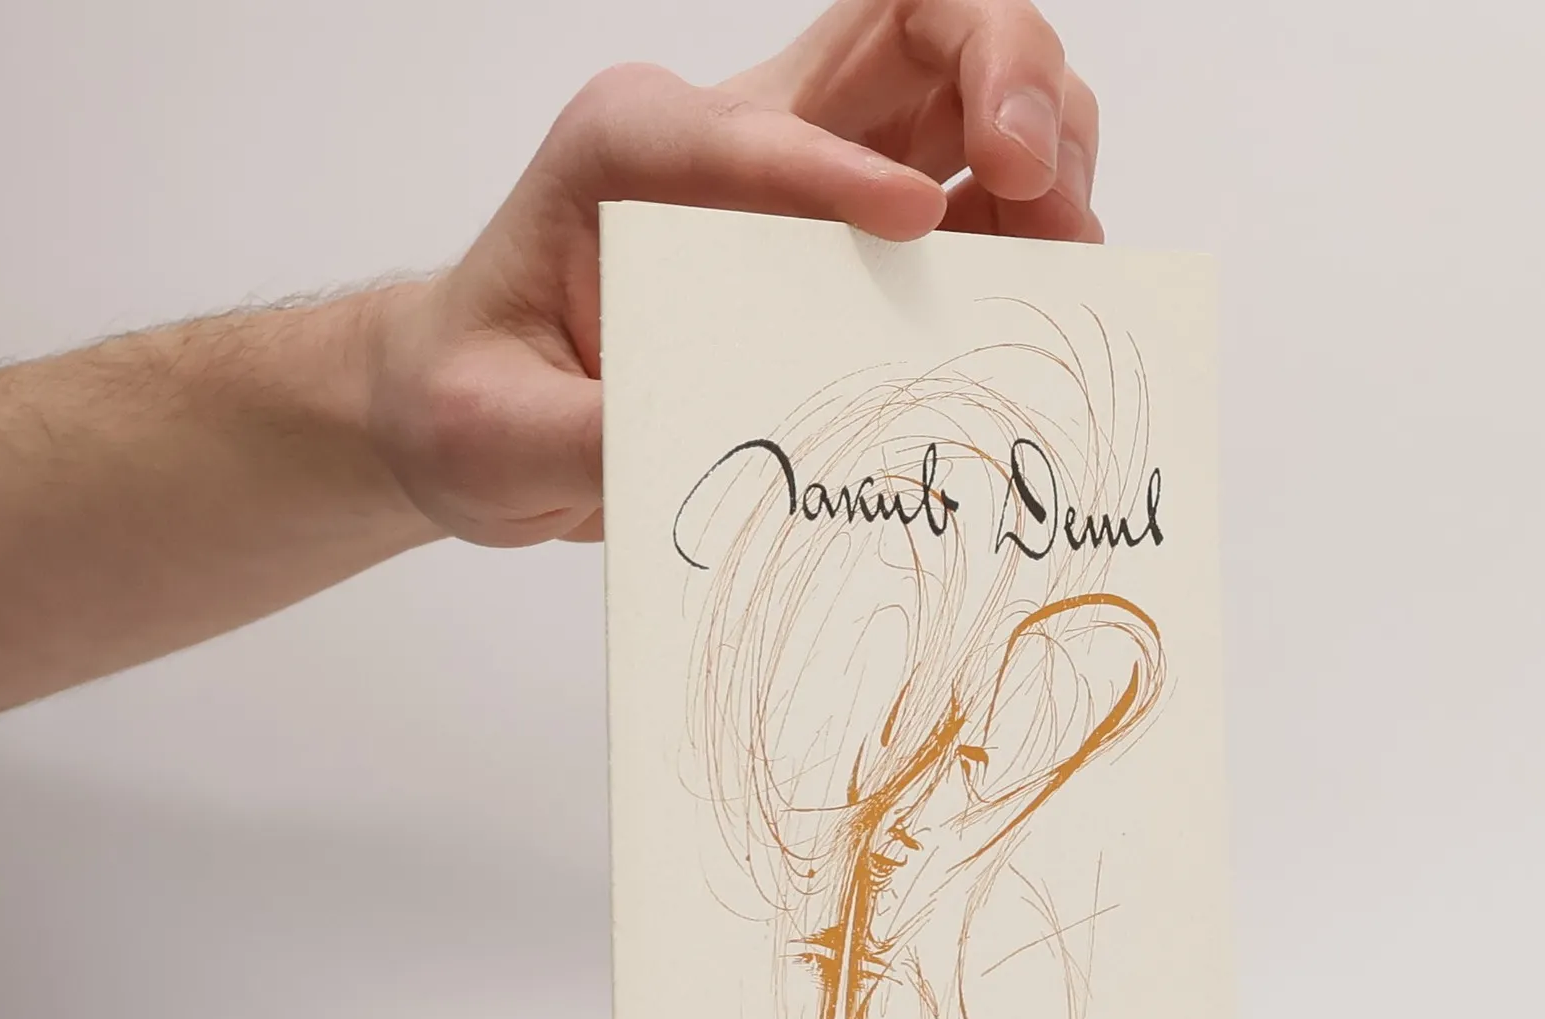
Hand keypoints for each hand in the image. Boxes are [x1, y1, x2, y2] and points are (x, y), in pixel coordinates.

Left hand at [369, 0, 1098, 548]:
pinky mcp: (857, 249)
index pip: (756, 126)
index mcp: (631, 145)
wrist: (479, 412)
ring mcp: (814, 183)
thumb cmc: (474, 399)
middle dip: (998, 63)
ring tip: (1069, 238)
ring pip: (969, 95)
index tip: (910, 230)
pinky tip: (1058, 288)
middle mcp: (740, 136)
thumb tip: (692, 450)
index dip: (839, 171)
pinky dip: (1037, 234)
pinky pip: (979, 210)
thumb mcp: (492, 433)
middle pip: (912, 24)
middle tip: (1030, 169)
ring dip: (1046, 139)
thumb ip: (583, 439)